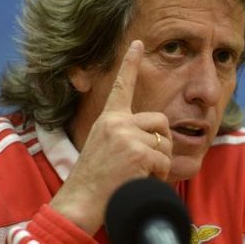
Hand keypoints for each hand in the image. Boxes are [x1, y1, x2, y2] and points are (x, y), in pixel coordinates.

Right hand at [50, 40, 172, 234]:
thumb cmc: (93, 178)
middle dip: (161, 141)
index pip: (121, 85)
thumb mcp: (103, 145)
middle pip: (160, 120)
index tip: (138, 43)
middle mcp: (116, 122)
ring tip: (140, 174)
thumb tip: (153, 133)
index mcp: (108, 118)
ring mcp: (126, 136)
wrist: (80, 201)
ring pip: (164, 143)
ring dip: (160, 162)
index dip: (130, 62)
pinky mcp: (136, 153)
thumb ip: (124, 133)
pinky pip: (163, 161)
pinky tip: (140, 181)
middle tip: (148, 161)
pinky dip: (158, 175)